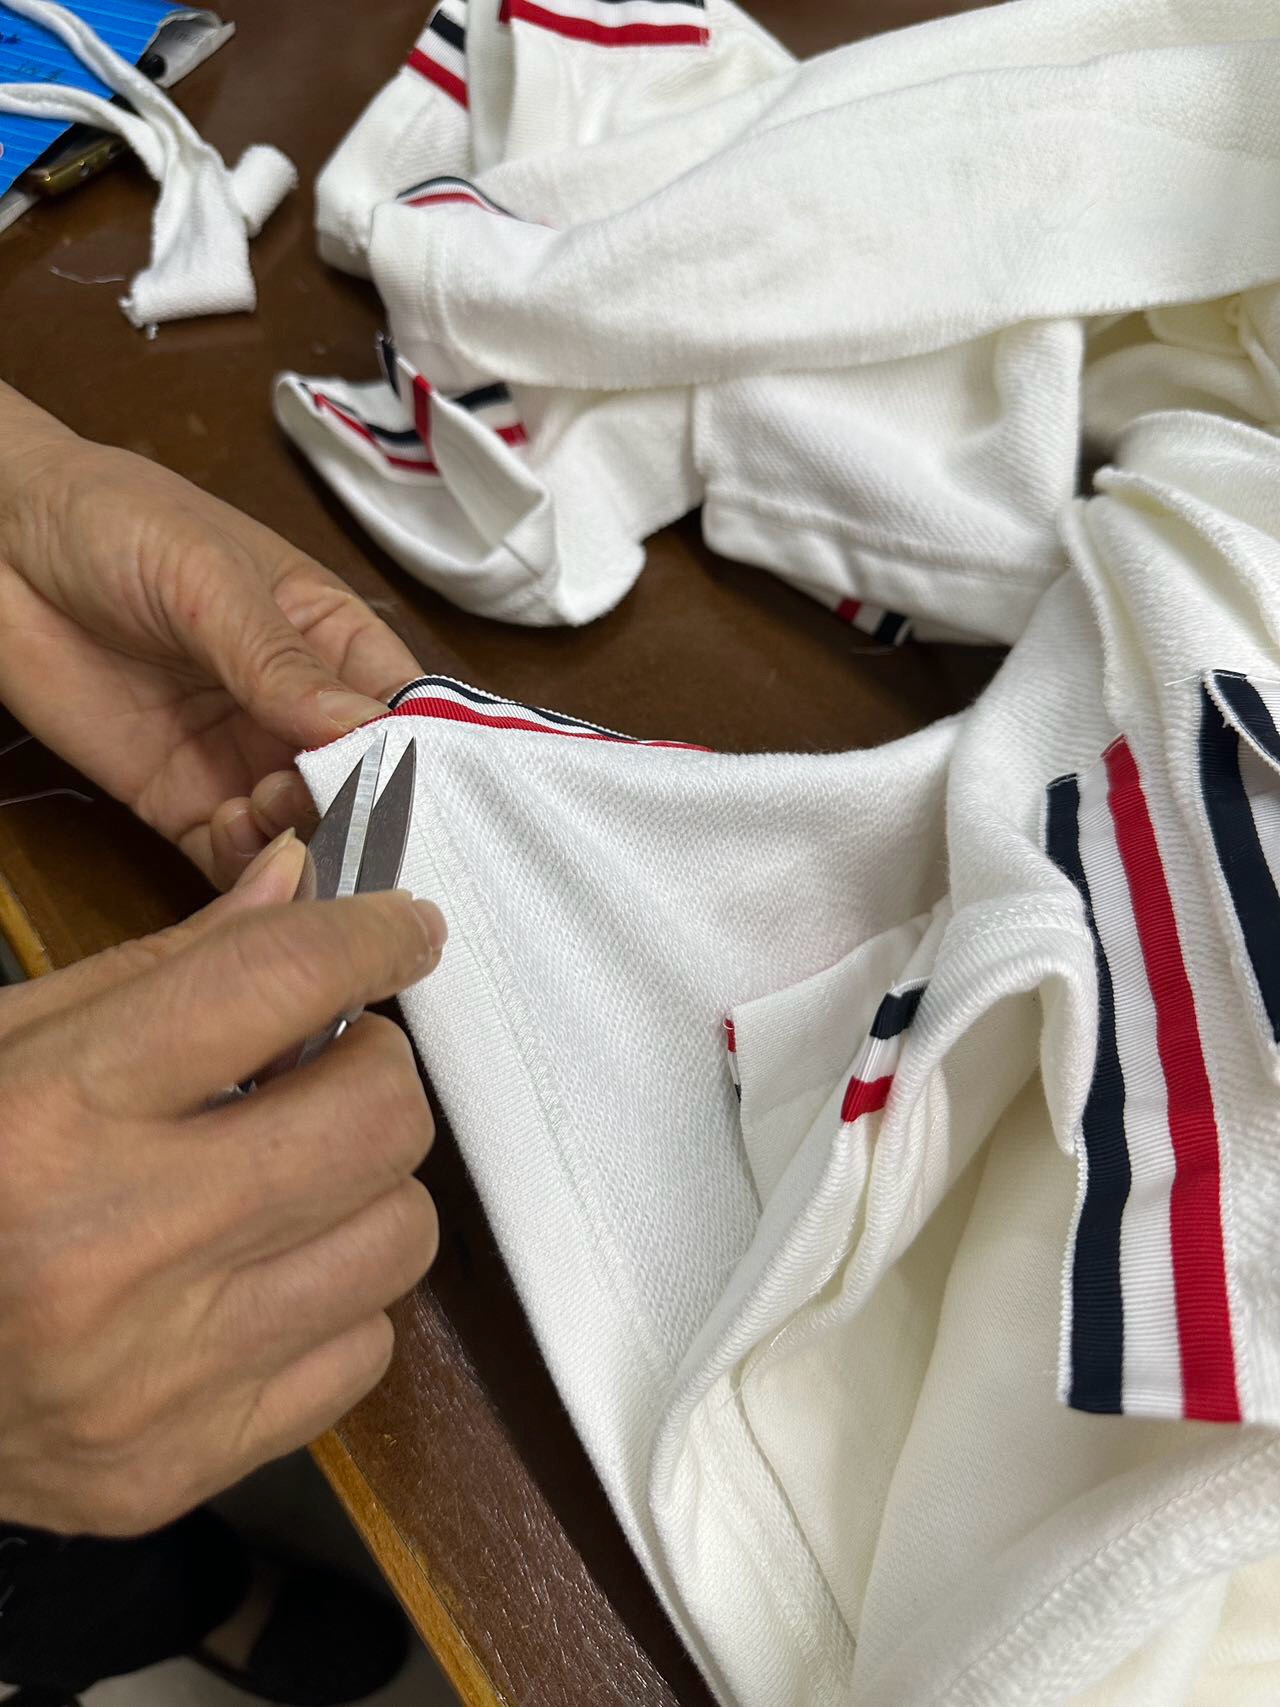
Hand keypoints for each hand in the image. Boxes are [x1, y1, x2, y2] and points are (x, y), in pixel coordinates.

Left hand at [0, 383, 421, 886]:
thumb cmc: (115, 522)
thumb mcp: (211, 579)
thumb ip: (283, 663)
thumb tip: (367, 730)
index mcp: (332, 640)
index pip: (404, 711)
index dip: (424, 757)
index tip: (427, 795)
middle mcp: (299, 711)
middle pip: (365, 786)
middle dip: (365, 815)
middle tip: (343, 821)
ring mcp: (243, 760)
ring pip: (309, 831)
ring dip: (308, 845)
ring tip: (280, 824)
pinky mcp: (183, 802)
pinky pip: (236, 858)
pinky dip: (251, 873)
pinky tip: (243, 849)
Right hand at [0, 831, 444, 1535]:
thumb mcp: (6, 1045)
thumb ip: (167, 966)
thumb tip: (301, 884)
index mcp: (50, 1114)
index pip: (274, 986)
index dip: (370, 938)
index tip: (403, 931)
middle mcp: (104, 1248)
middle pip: (375, 1121)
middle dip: (378, 1071)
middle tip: (333, 1066)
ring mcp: (149, 1375)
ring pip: (395, 1239)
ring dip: (366, 1187)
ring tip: (290, 1176)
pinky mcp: (173, 1465)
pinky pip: (360, 1354)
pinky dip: (334, 1301)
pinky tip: (257, 1278)